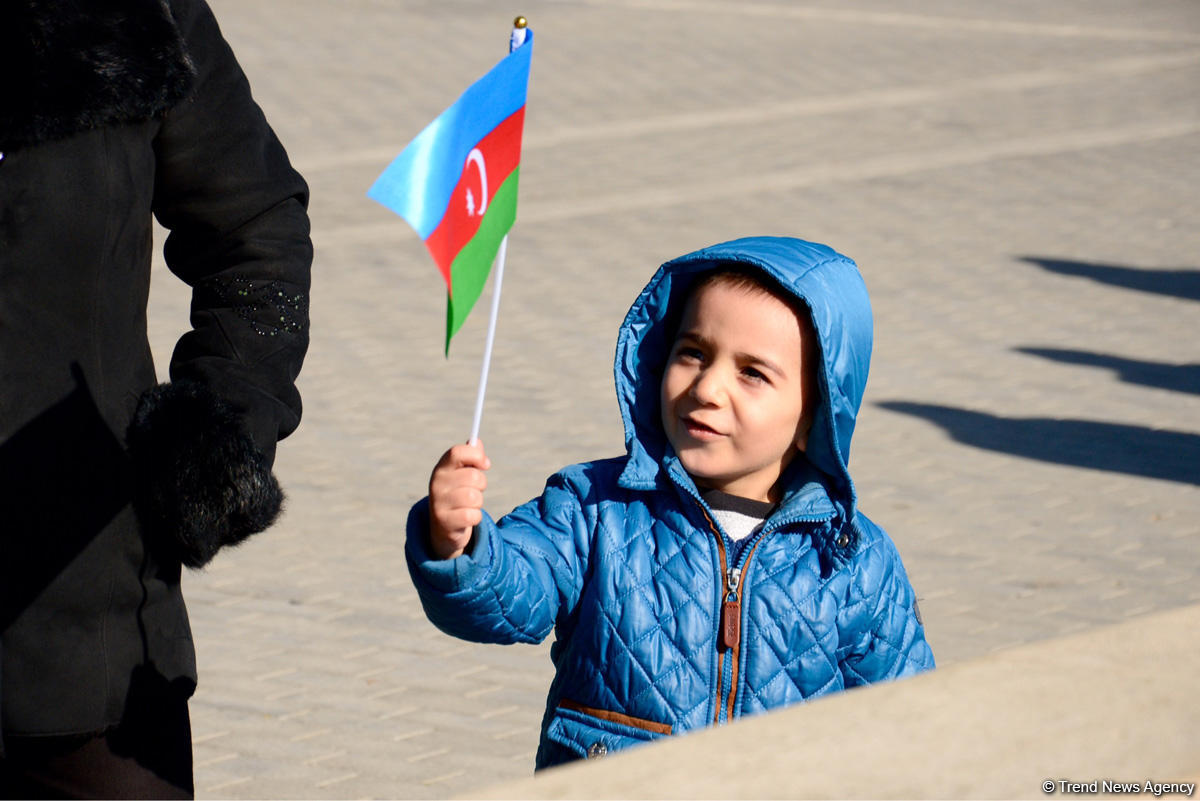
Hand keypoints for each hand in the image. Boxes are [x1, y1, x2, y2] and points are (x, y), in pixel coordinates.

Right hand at [428, 441, 490, 559]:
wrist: (444, 527)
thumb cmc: (458, 494)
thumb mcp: (462, 474)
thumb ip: (471, 457)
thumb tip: (477, 442)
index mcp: (441, 468)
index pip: (457, 452)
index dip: (475, 455)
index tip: (485, 464)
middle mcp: (436, 484)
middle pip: (473, 476)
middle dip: (481, 484)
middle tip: (475, 490)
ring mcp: (439, 503)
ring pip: (475, 497)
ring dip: (478, 502)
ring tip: (469, 505)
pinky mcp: (445, 521)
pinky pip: (473, 515)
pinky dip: (476, 517)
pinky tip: (467, 517)